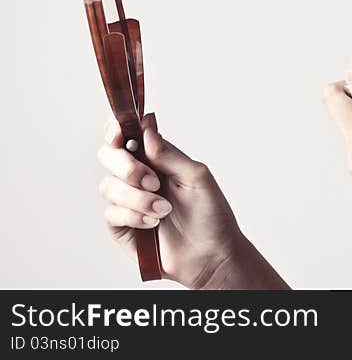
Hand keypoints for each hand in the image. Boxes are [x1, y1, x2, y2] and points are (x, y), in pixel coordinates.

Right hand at [97, 113, 244, 288]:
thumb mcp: (197, 176)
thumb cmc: (210, 214)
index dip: (116, 129)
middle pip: (109, 156)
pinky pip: (111, 213)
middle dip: (128, 167)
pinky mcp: (121, 224)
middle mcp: (139, 175)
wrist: (211, 254)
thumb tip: (146, 128)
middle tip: (153, 182)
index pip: (127, 134)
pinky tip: (153, 224)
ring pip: (109, 186)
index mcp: (158, 158)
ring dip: (138, 198)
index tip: (119, 134)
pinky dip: (134, 217)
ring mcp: (128, 200)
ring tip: (164, 210)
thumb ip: (169, 153)